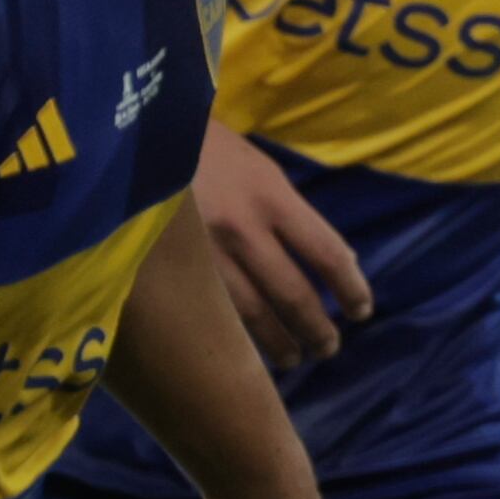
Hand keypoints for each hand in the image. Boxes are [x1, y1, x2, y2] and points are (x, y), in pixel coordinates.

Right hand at [194, 120, 368, 370]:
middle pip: (292, 294)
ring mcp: (204, 253)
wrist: (138, 139)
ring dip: (278, 343)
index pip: (326, 253)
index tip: (361, 311)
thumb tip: (334, 259)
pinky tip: (245, 348)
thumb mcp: (260, 169)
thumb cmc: (207, 149)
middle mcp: (243, 228)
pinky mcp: (172, 269)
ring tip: (293, 359)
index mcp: (271, 196)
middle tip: (328, 347)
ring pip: (251, 314)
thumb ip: (293, 214)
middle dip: (316, 328)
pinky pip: (213, 312)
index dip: (350, 287)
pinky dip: (236, 335)